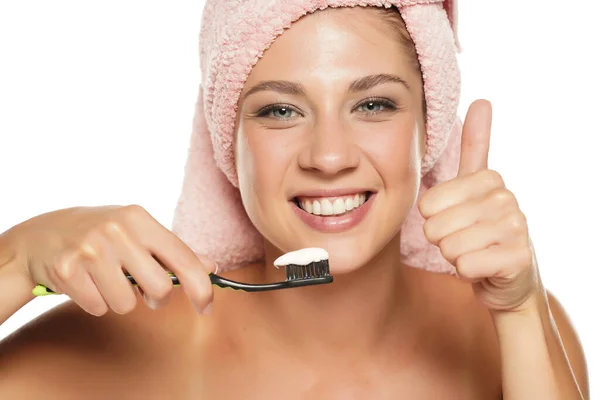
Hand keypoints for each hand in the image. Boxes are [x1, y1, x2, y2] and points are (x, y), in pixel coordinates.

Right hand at [7, 205, 214, 315]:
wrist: (40, 236)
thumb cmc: (100, 234)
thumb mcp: (137, 231)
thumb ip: (173, 250)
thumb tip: (211, 267)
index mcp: (139, 218)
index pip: (183, 258)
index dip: (201, 288)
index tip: (207, 307)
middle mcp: (116, 230)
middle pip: (160, 289)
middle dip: (155, 297)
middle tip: (142, 288)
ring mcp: (90, 249)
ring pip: (127, 303)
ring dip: (120, 299)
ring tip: (106, 279)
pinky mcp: (67, 270)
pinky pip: (99, 307)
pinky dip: (96, 302)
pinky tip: (86, 282)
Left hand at [419, 100, 539, 311]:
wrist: (507, 278)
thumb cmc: (482, 230)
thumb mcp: (475, 187)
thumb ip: (474, 146)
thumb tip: (482, 100)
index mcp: (489, 179)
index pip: (428, 204)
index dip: (434, 218)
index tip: (457, 218)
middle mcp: (506, 198)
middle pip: (435, 226)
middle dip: (443, 240)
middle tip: (465, 239)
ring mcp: (516, 228)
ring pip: (449, 247)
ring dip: (455, 256)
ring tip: (475, 251)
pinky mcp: (517, 259)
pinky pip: (464, 266)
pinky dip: (467, 272)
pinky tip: (484, 268)